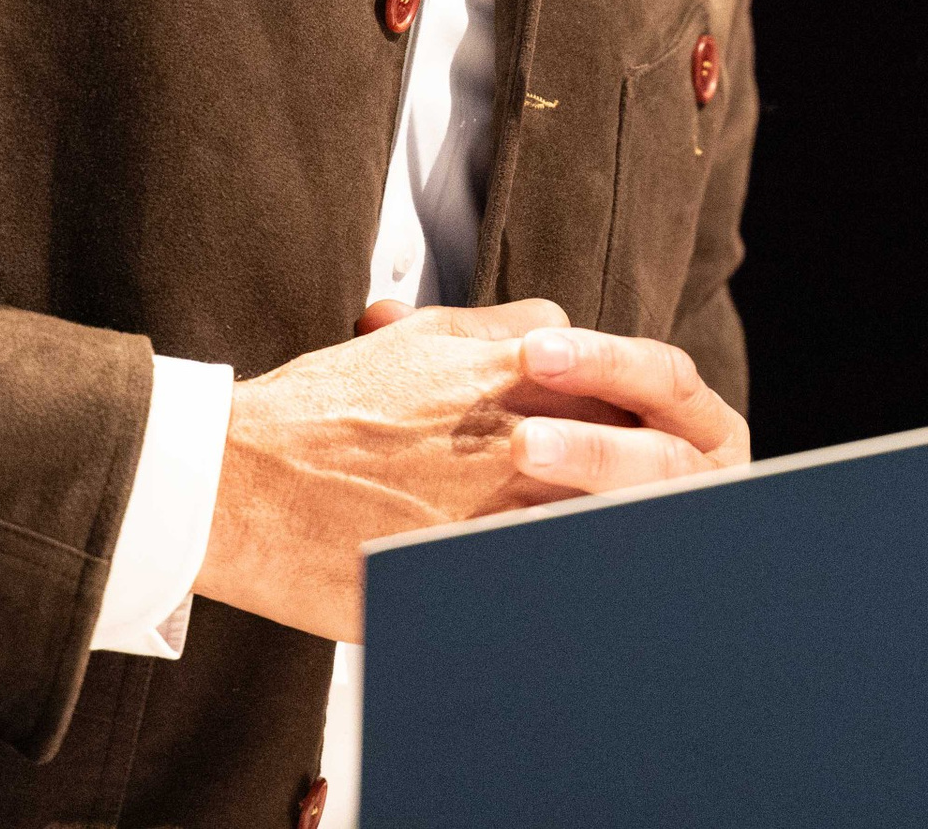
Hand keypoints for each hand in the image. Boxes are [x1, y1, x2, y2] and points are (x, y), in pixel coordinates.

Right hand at [193, 302, 746, 640]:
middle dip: (667, 475)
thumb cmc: (314, 408)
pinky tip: (593, 603)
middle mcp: (507, 442)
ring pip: (596, 526)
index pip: (620, 376)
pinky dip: (568, 584)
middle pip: (632, 454)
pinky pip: (538, 584)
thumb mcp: (413, 340)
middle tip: (693, 492)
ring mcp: (483, 517)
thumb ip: (493, 328)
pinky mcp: (453, 579)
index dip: (647, 399)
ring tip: (662, 550)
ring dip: (631, 532)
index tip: (663, 427)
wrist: (233, 478)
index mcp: (501, 377)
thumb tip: (553, 324)